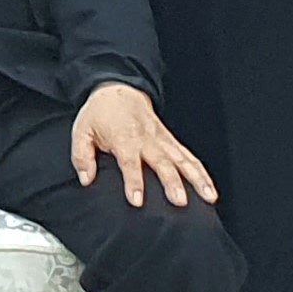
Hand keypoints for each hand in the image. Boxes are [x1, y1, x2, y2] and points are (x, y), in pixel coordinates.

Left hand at [72, 80, 217, 207]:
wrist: (118, 90)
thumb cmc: (100, 114)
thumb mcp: (82, 131)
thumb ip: (82, 157)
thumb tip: (86, 179)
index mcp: (123, 138)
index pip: (130, 163)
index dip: (134, 181)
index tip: (137, 200)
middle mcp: (147, 140)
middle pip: (162, 162)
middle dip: (172, 182)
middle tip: (179, 201)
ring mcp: (162, 140)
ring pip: (183, 160)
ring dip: (197, 179)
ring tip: (208, 197)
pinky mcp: (171, 141)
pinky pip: (190, 157)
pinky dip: (202, 173)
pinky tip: (210, 189)